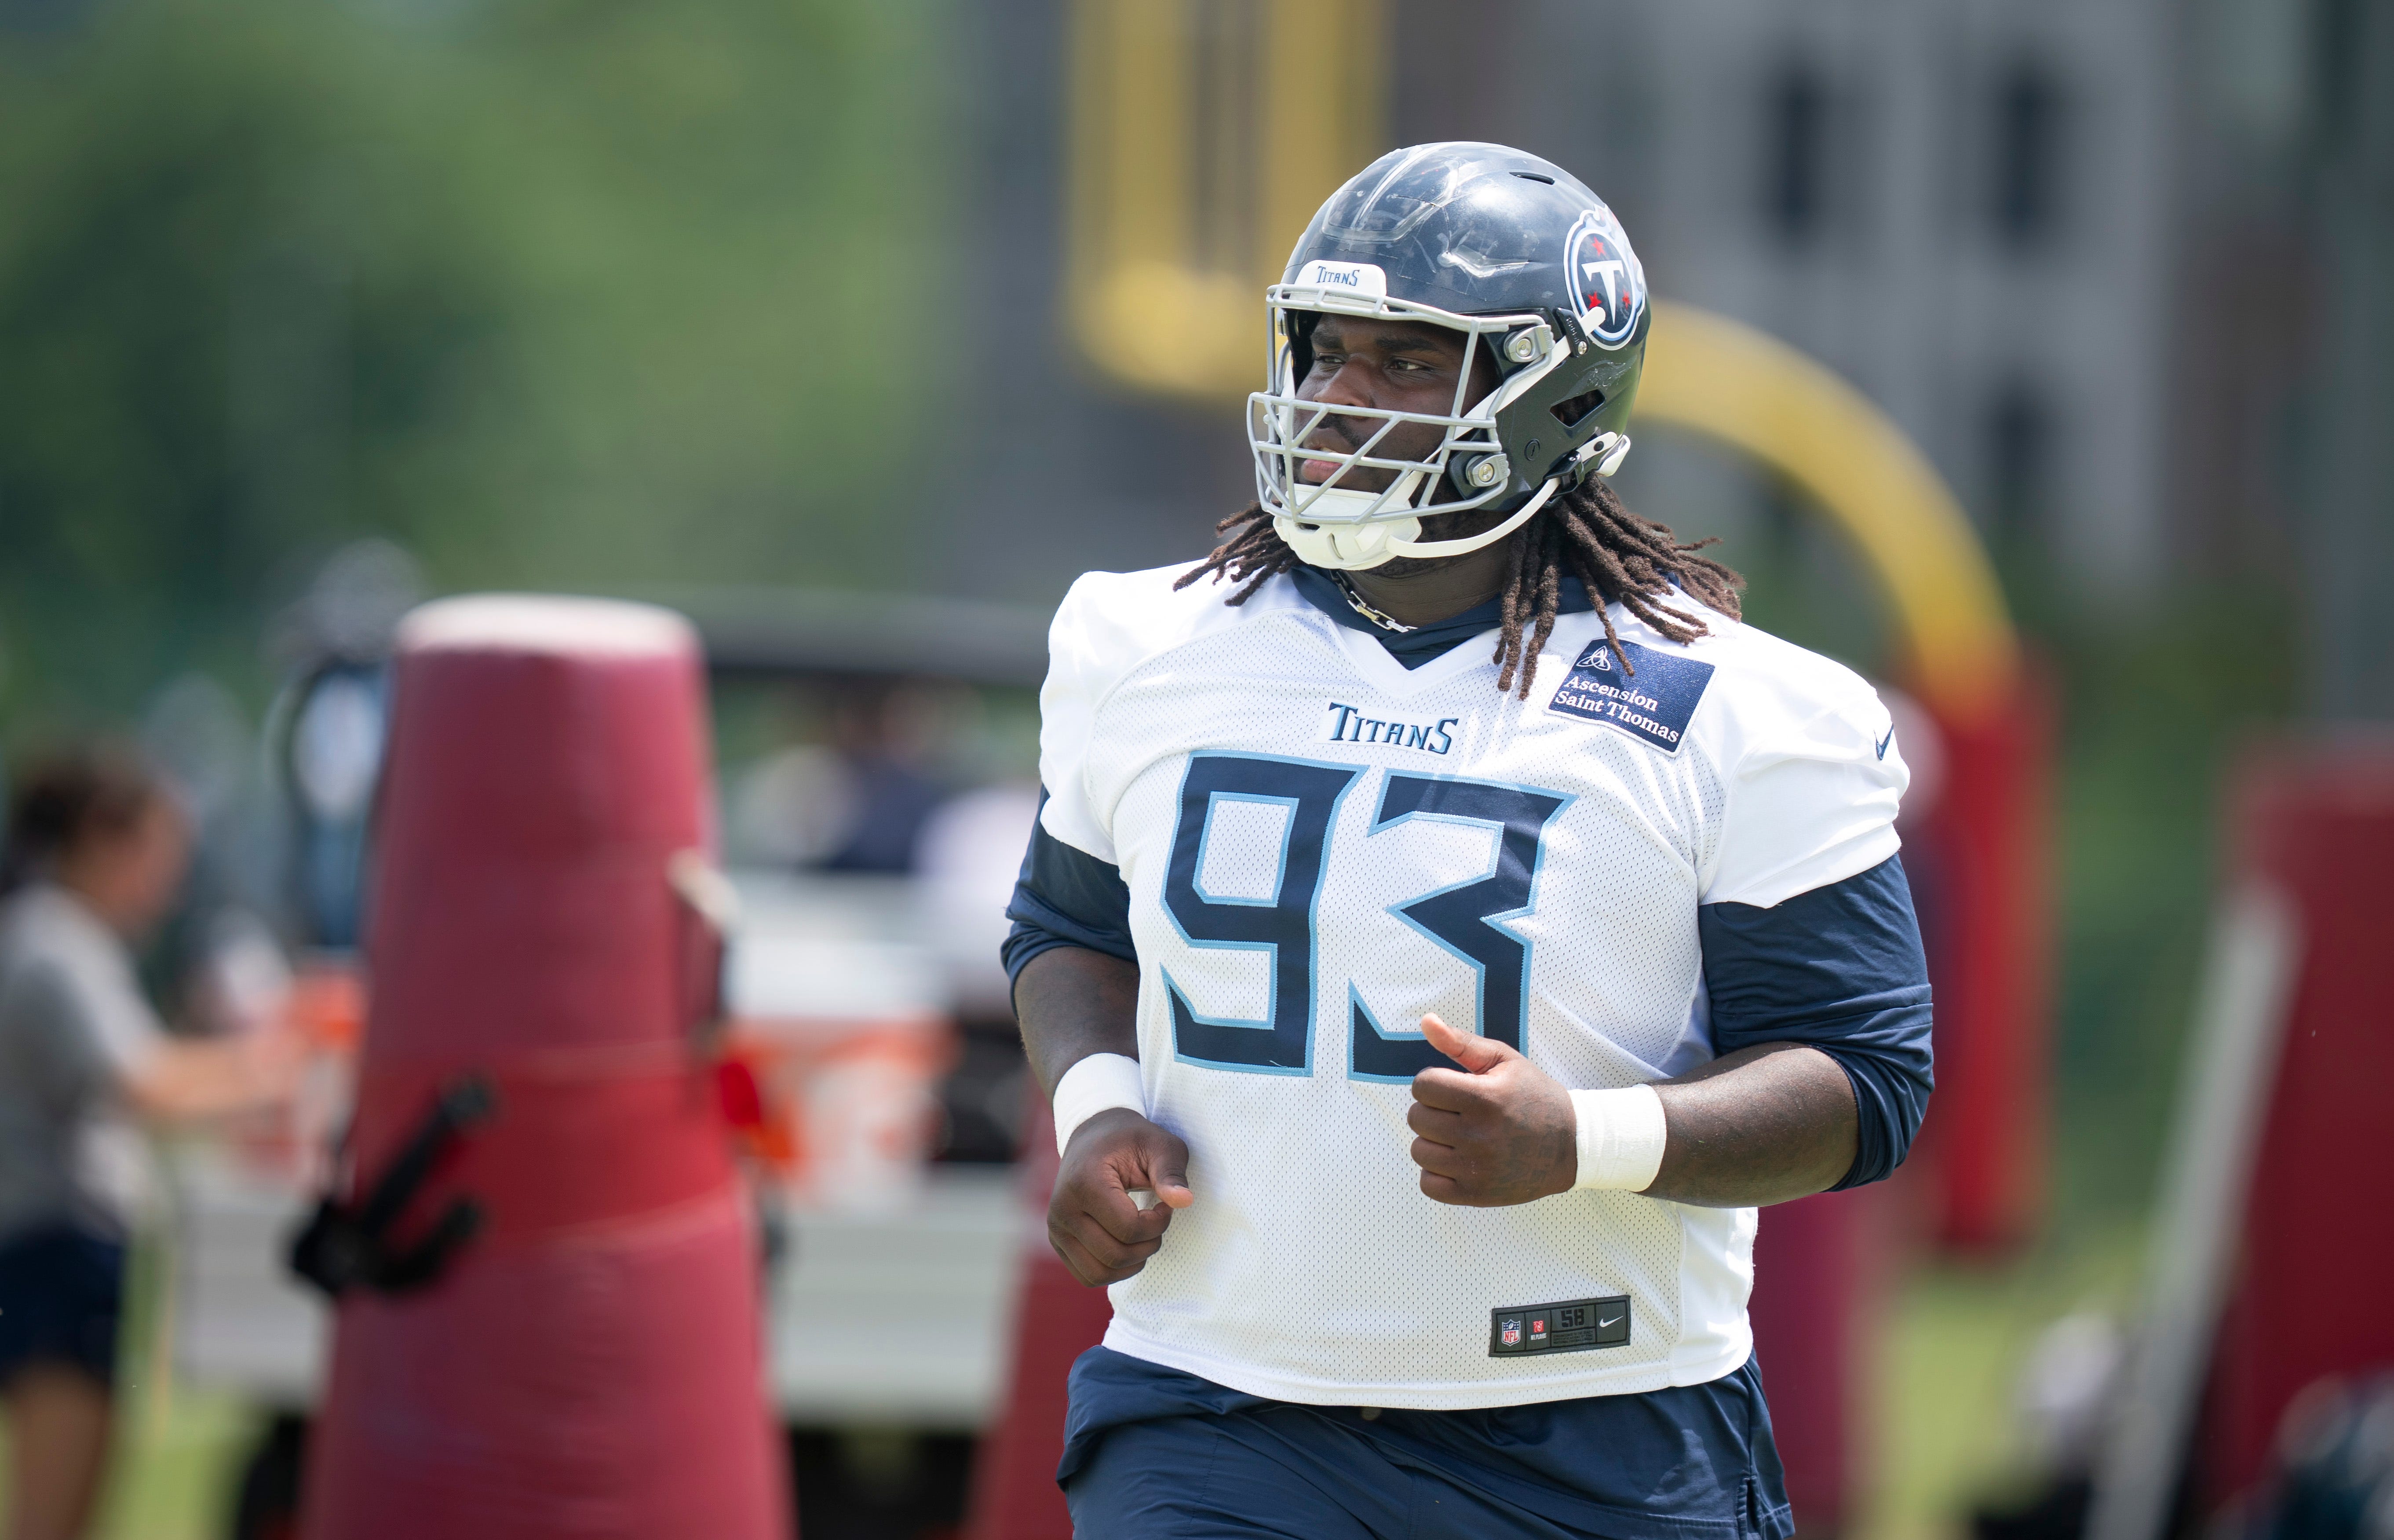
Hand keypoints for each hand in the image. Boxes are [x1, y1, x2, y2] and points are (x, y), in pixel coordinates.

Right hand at [1047, 1108, 1193, 1286]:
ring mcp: (1056, 1228)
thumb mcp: (1160, 1145)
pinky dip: (1115, 1270)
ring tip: (1142, 1235)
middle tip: (1156, 1221)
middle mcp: (1062, 1209)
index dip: (1158, 1224)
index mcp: (1084, 1183)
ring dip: (1132, 1262)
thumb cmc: (1131, 1140)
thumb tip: (1185, 1201)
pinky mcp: (1058, 1241)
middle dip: (1147, 1245)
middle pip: (1114, 1255)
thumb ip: (1172, 1173)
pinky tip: (1127, 1244)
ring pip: (1099, 1274)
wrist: (1093, 1136)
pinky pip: (1088, 1276)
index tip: (1164, 1205)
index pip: (1128, 1229)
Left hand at [1406, 1013, 1576, 1205]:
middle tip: (1458, 1112)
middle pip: (1417, 1118)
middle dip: (1432, 1110)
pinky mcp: (1477, 1195)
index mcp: (1486, 1098)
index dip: (1433, 1083)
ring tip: (1459, 1136)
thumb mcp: (1504, 1061)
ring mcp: (1478, 1169)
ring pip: (1419, 1151)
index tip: (1451, 1088)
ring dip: (1433, 1142)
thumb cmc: (1533, 1097)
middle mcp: (1479, 1135)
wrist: (1571, 1145)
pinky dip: (1437, 1173)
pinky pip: (1429, 1185)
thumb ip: (1461, 1042)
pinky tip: (1458, 1160)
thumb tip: (1426, 1020)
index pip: (1423, 1086)